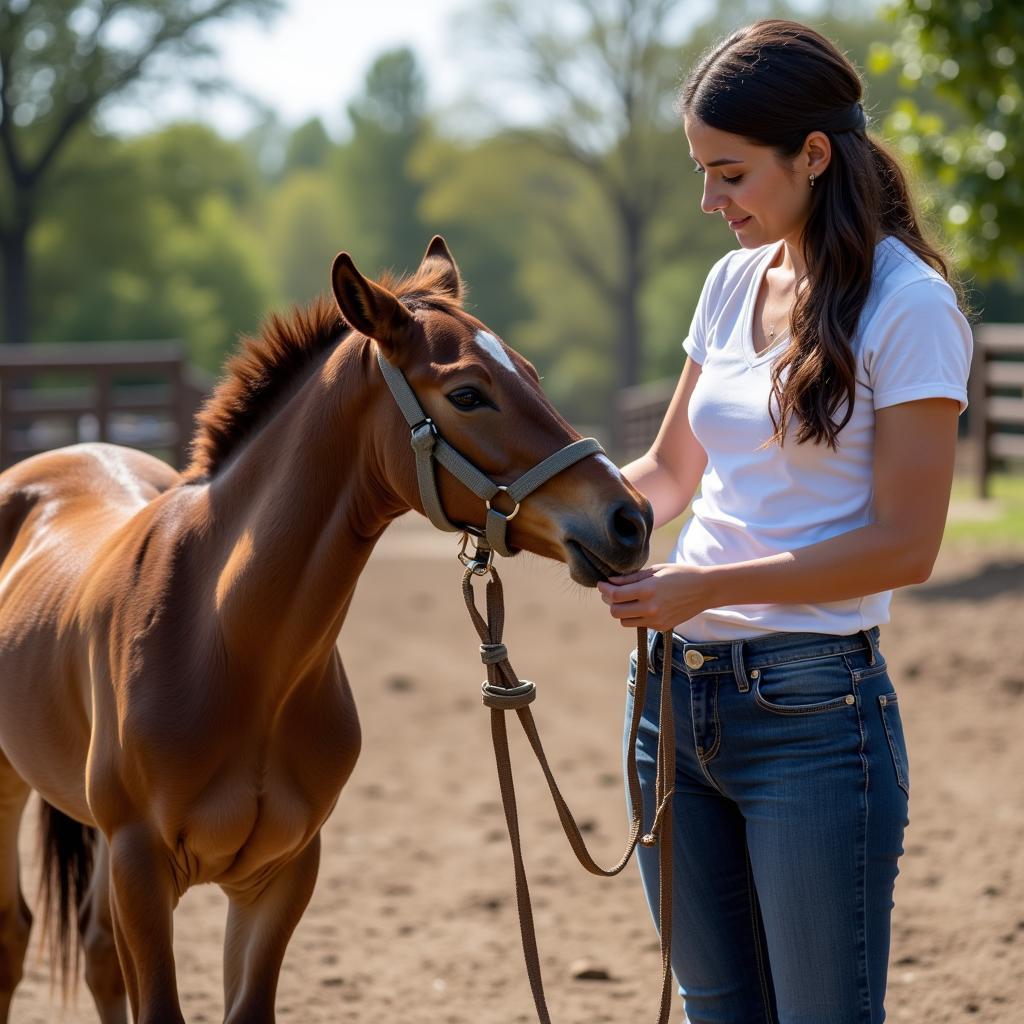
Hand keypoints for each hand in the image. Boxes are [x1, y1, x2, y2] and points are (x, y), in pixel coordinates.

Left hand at [596, 563, 715, 630]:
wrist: (705, 589)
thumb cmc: (680, 574)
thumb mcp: (655, 570)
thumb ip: (631, 578)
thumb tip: (610, 581)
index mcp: (648, 590)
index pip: (615, 595)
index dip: (604, 590)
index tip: (601, 584)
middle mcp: (650, 608)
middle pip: (615, 612)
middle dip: (610, 602)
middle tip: (612, 592)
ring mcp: (656, 620)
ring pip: (625, 621)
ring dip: (622, 611)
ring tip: (627, 600)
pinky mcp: (661, 627)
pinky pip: (639, 624)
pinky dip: (636, 616)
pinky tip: (643, 605)